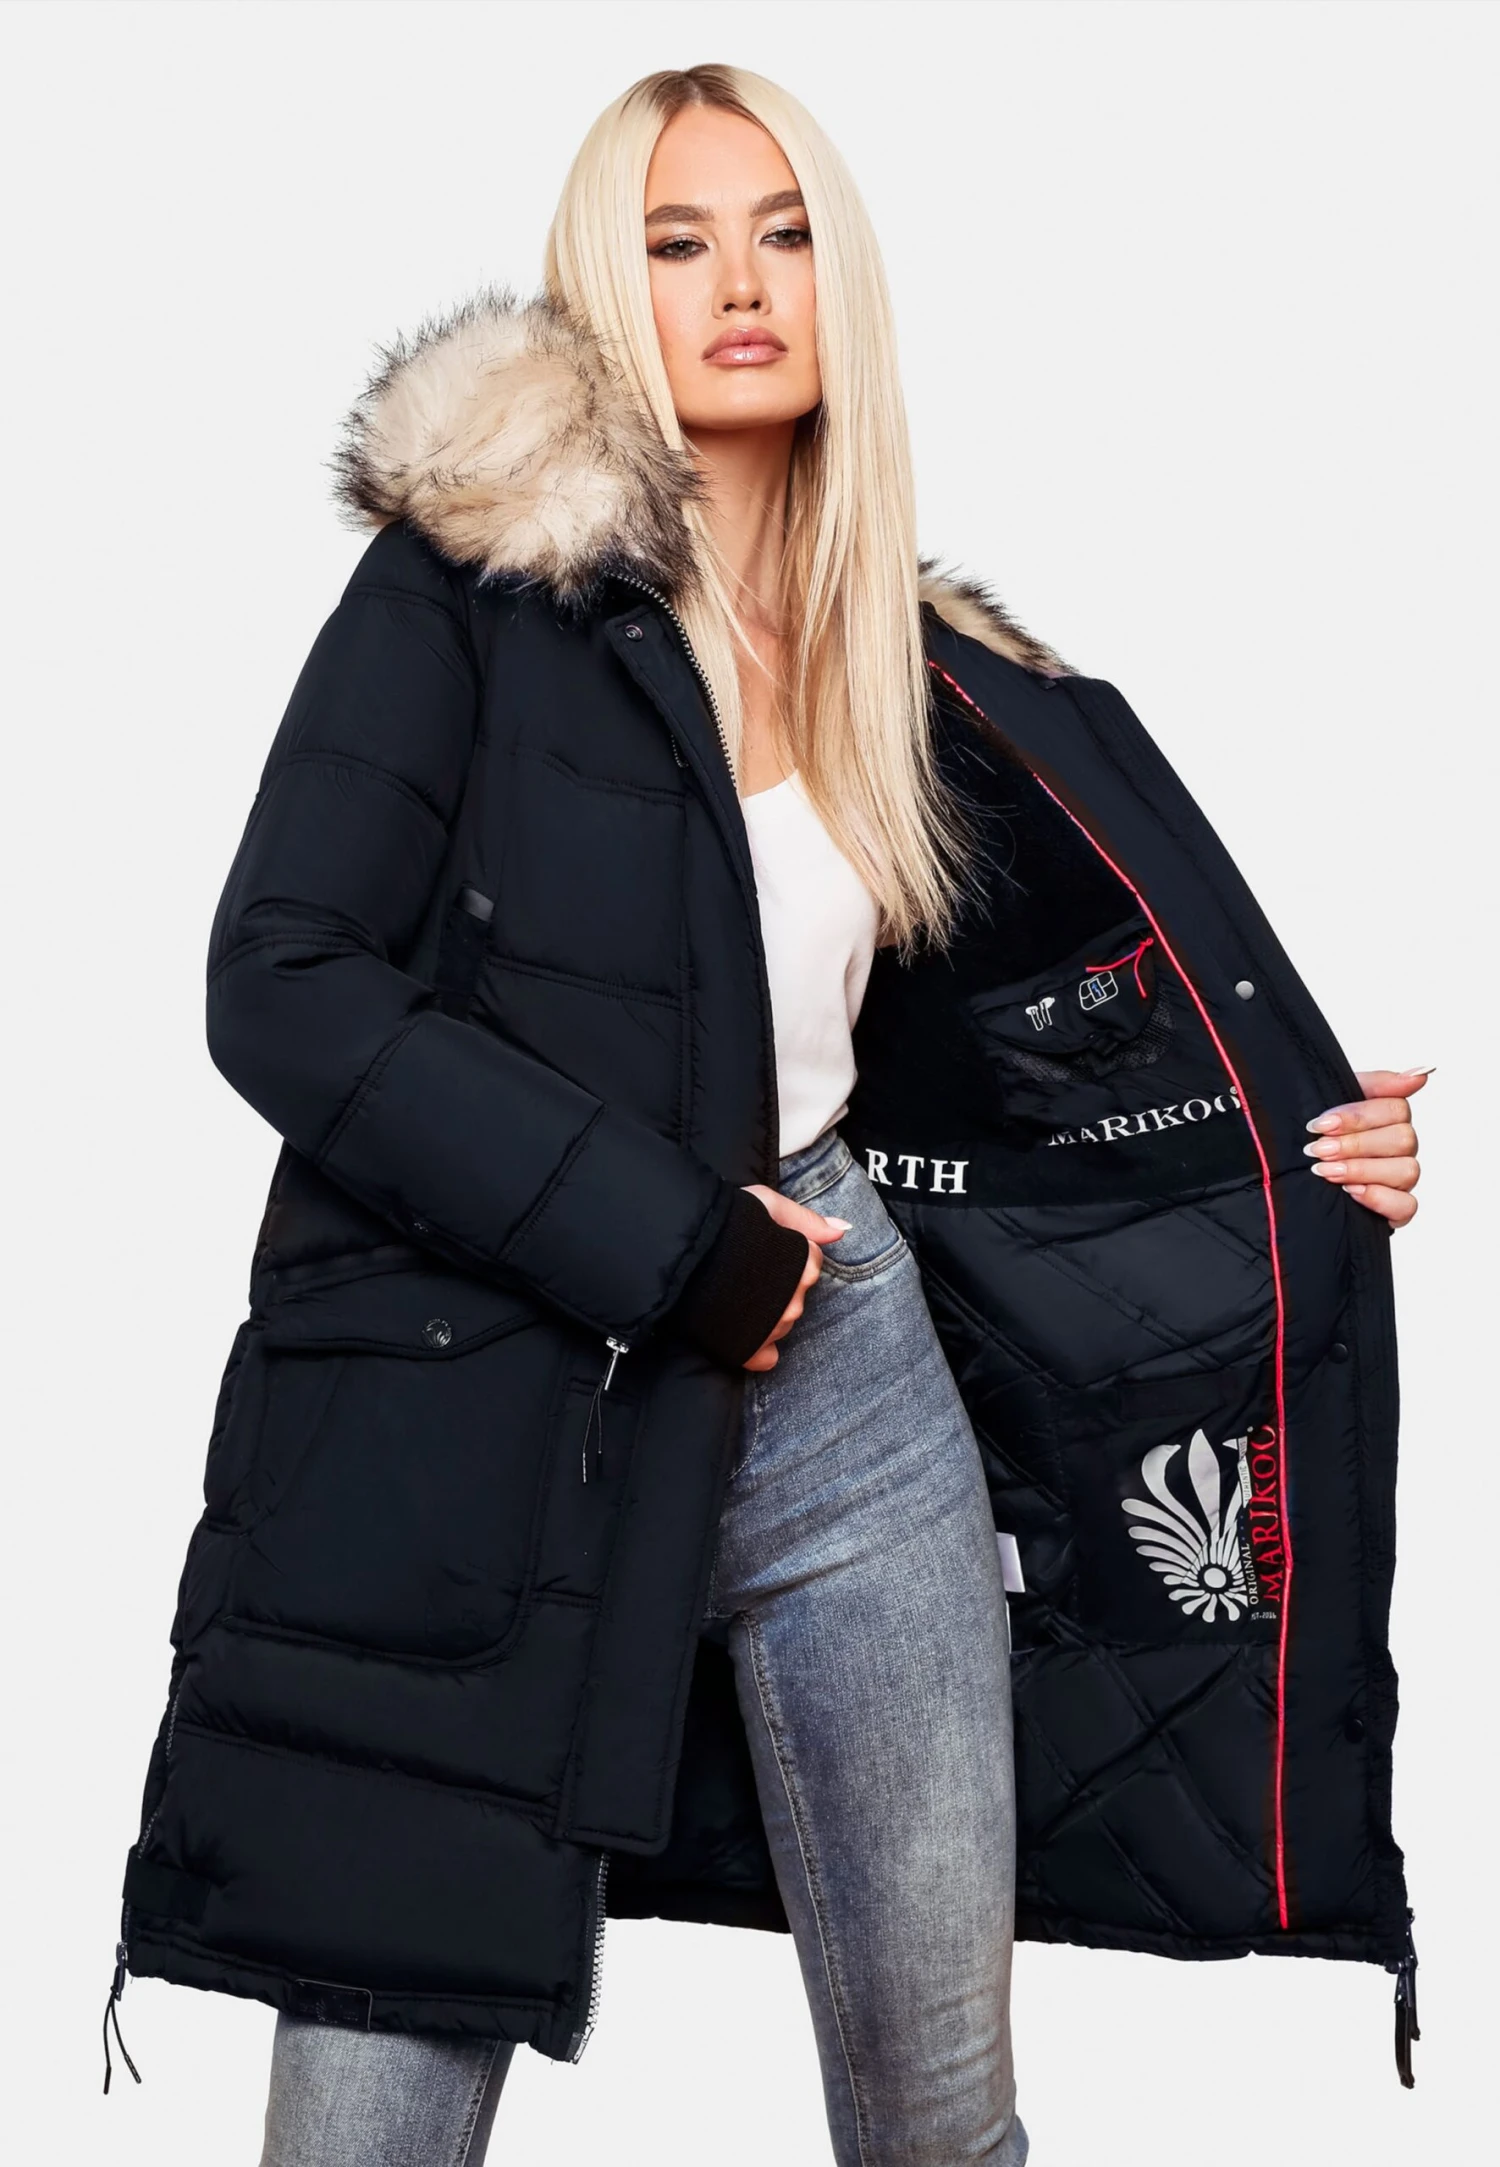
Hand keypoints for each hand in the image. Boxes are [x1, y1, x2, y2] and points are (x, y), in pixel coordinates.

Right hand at [738, 1184, 851, 1371]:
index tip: (761, 1249)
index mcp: (805, 1267)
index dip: (786, 1254)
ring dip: (766, 1313)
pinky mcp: (749, 1349)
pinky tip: (738, 1328)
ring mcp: (773, 1329)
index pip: (811, 1264)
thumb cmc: (724, 1222)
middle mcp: (795, 1302)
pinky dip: (756, 1347)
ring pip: (782, 1324)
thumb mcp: (767, 1204)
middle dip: (777, 1285)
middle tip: (746, 1270)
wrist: (679, 1252)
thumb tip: (841, 1231)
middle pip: (796, 1296)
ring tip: (734, 1293)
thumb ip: (806, 1219)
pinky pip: (765, 1357)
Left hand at [1304, 1067, 1430, 1228]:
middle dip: (1355, 1145)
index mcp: (1387, 1117)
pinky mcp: (1396, 1208)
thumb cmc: (1314, 1135)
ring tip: (1326, 1171)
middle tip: (1318, 1150)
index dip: (1359, 1117)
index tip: (1322, 1124)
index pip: (1396, 1108)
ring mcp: (1400, 1178)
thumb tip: (1423, 1073)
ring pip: (1407, 1170)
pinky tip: (1351, 1192)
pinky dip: (1379, 1198)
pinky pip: (1407, 1205)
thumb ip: (1377, 1083)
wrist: (1284, 1177)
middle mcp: (1399, 1146)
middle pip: (1403, 1139)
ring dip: (1362, 1170)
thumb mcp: (1333, 1098)